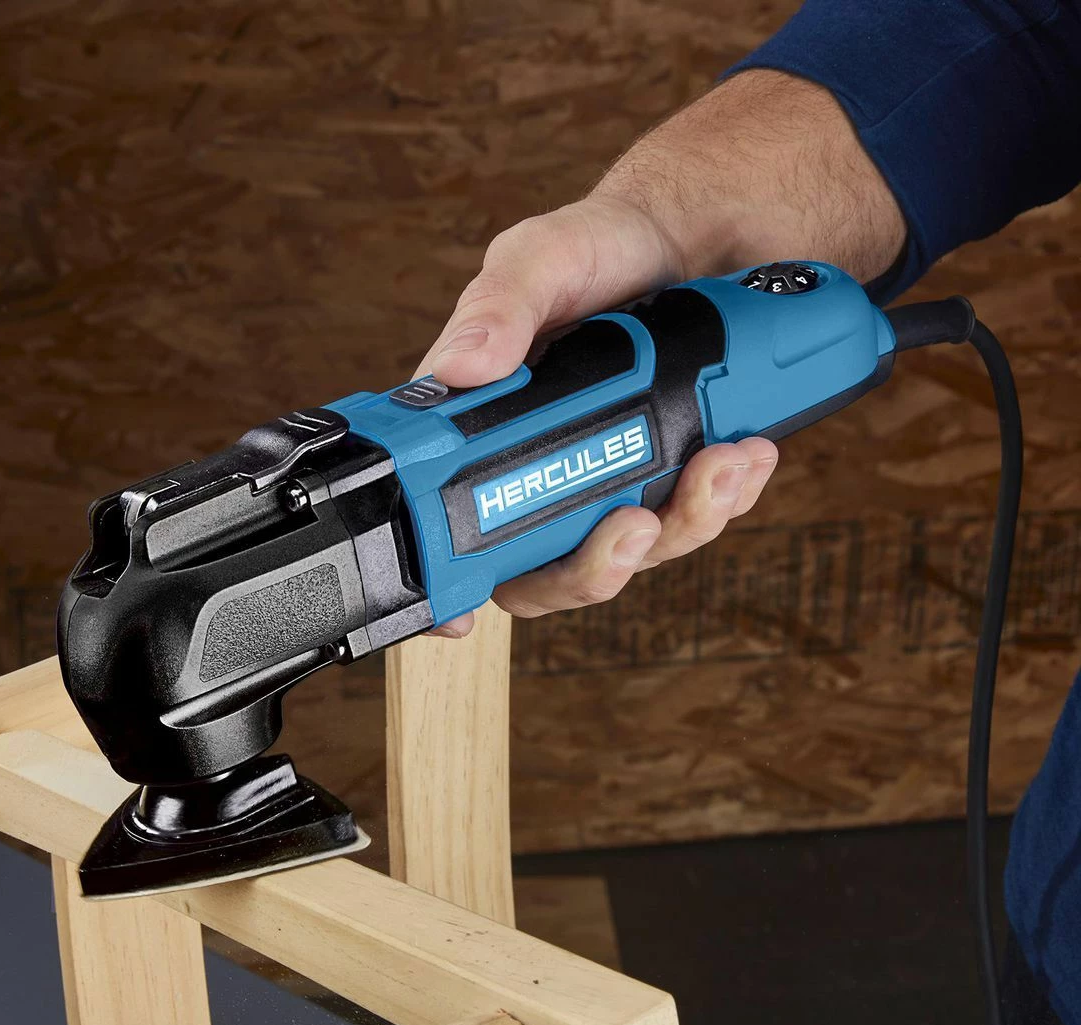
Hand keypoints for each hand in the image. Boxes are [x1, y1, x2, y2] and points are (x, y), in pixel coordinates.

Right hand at [417, 194, 777, 635]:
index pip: (447, 525)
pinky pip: (693, 517)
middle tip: (637, 522)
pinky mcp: (668, 477)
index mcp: (483, 431)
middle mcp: (538, 471)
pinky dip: (725, 495)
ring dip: (685, 521)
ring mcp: (607, 481)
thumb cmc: (601, 246)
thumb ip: (501, 307)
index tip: (462, 616)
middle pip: (547, 570)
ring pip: (634, 552)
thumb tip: (461, 368)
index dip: (449, 584)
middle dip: (598, 564)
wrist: (698, 238)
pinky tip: (747, 451)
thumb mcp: (543, 258)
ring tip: (725, 461)